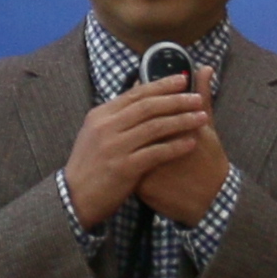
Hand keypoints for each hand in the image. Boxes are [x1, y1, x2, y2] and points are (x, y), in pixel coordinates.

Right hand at [63, 76, 210, 233]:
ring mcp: (115, 147)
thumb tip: (138, 87)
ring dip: (182, 120)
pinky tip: (192, 143)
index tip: (182, 79)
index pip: (135, 93)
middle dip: (176, 100)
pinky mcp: (124, 168)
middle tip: (197, 98)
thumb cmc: (90, 165)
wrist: (74, 197)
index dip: (161, 85)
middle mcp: (107, 127)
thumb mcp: (95, 133)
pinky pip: (156, 152)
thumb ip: (116, 113)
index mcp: (100, 115)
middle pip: (148, 106)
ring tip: (202, 117)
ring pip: (155, 127)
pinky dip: (175, 146)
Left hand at [136, 85, 233, 227]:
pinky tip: (131, 163)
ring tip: (135, 144)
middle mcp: (156, 145)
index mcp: (172, 128)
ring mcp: (146, 166)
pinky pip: (126, 171)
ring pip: (127, 149)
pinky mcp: (141, 186)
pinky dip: (128, 165)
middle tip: (137, 125)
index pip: (148, 107)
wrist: (210, 202)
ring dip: (129, 144)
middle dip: (133, 123)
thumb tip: (205, 68)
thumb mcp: (207, 127)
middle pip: (134, 127)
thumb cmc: (211, 163)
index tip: (146, 97)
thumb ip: (203, 96)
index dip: (146, 101)